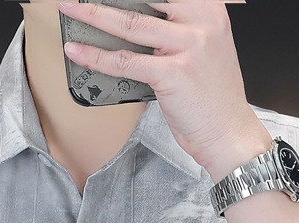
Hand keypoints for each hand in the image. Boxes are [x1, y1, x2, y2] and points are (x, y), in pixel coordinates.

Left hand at [57, 0, 272, 178]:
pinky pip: (125, 61)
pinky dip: (96, 56)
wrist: (229, 133)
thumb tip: (131, 24)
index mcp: (208, 9)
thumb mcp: (204, 49)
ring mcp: (188, 46)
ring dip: (92, 16)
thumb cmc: (213, 98)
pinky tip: (77, 51)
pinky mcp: (172, 73)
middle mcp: (201, 21)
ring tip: (69, 10)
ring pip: (129, 25)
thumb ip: (176, 31)